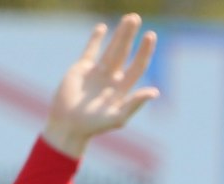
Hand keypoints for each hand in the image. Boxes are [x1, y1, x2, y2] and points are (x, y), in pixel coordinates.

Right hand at [41, 14, 159, 158]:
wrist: (68, 125)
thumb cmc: (94, 126)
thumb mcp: (118, 117)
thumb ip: (135, 104)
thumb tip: (155, 92)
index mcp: (123, 89)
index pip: (138, 66)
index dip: (144, 51)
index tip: (150, 36)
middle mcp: (112, 78)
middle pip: (124, 52)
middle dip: (130, 36)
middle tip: (136, 18)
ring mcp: (97, 72)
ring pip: (111, 49)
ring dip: (119, 34)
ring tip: (129, 18)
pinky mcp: (81, 69)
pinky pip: (91, 51)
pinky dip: (95, 39)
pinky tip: (102, 27)